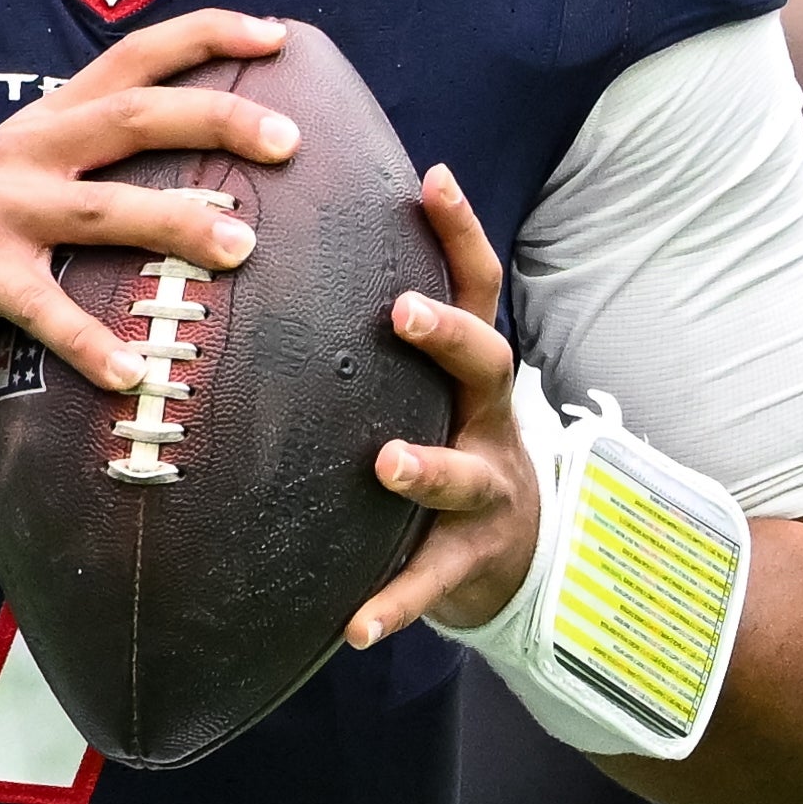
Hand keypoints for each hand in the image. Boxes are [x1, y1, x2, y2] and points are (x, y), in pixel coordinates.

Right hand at [0, 9, 299, 403]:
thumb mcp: (32, 191)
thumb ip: (100, 178)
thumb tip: (217, 193)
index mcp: (48, 122)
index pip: (133, 56)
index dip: (204, 35)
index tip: (276, 35)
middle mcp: (26, 150)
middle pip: (133, 115)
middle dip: (216, 119)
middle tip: (291, 140)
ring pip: (101, 206)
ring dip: (175, 222)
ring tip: (242, 247)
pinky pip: (43, 309)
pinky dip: (90, 341)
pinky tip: (133, 371)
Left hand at [346, 166, 536, 649]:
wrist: (514, 551)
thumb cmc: (446, 440)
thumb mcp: (430, 383)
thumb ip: (381, 329)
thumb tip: (288, 235)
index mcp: (470, 371)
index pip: (477, 285)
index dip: (460, 231)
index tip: (433, 177)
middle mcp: (488, 420)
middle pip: (488, 364)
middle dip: (449, 336)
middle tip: (402, 311)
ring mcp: (487, 492)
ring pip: (464, 476)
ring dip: (426, 468)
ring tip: (387, 464)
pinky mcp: (469, 563)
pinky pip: (431, 583)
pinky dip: (395, 603)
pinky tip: (354, 626)